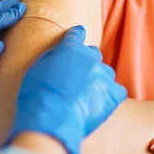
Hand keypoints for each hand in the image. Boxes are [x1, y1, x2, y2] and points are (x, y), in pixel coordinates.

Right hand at [6, 26, 126, 153]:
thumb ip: (52, 56)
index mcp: (70, 48)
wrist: (51, 121)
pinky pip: (117, 91)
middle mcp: (90, 58)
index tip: (79, 33)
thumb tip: (60, 53)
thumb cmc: (37, 96)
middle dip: (87, 61)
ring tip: (85, 96)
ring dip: (98, 80)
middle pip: (94, 54)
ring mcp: (104, 76)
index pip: (77, 34)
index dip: (77, 34)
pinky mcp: (114, 94)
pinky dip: (110, 96)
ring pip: (105, 73)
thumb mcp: (36, 68)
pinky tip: (98, 104)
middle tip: (77, 76)